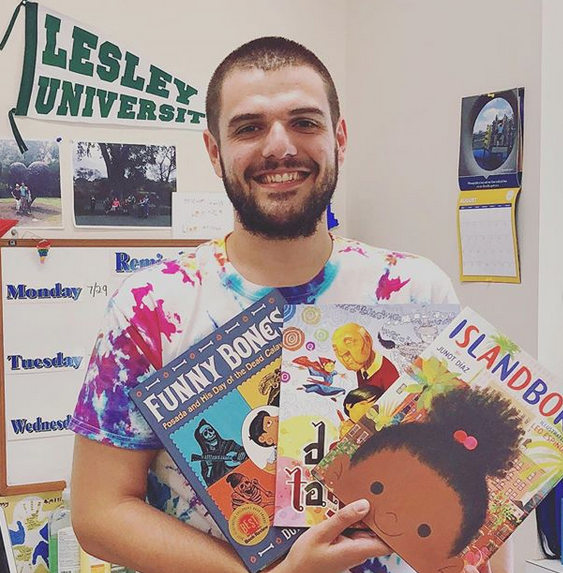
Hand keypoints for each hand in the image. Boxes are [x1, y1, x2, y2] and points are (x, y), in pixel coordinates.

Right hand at [272, 499, 391, 572]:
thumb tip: (364, 504)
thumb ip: (343, 518)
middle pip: (378, 533)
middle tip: (380, 493)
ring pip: (366, 530)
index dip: (396, 529)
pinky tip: (349, 506)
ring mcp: (352, 549)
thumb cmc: (306, 558)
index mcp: (357, 550)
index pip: (387, 544)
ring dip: (365, 515)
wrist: (294, 572)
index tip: (398, 511)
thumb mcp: (322, 533)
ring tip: (365, 494)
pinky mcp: (345, 546)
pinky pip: (356, 530)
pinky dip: (355, 519)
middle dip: (379, 515)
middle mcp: (358, 551)